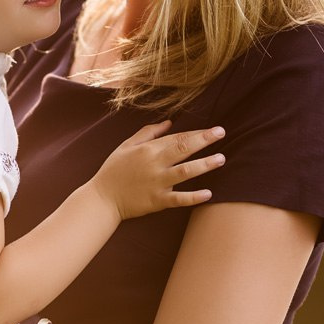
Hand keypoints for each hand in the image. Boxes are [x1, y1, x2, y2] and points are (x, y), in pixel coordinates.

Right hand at [91, 121, 225, 219]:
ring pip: (186, 172)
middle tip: (222, 133)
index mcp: (147, 149)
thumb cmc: (114, 170)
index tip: (214, 129)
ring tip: (221, 158)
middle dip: (204, 140)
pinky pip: (180, 198)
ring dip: (205, 164)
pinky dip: (194, 196)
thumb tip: (169, 122)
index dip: (196, 133)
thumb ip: (147, 132)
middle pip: (183, 149)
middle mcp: (154, 164)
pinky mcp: (158, 201)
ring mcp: (158, 183)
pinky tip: (209, 193)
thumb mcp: (126, 145)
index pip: (177, 137)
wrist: (102, 198)